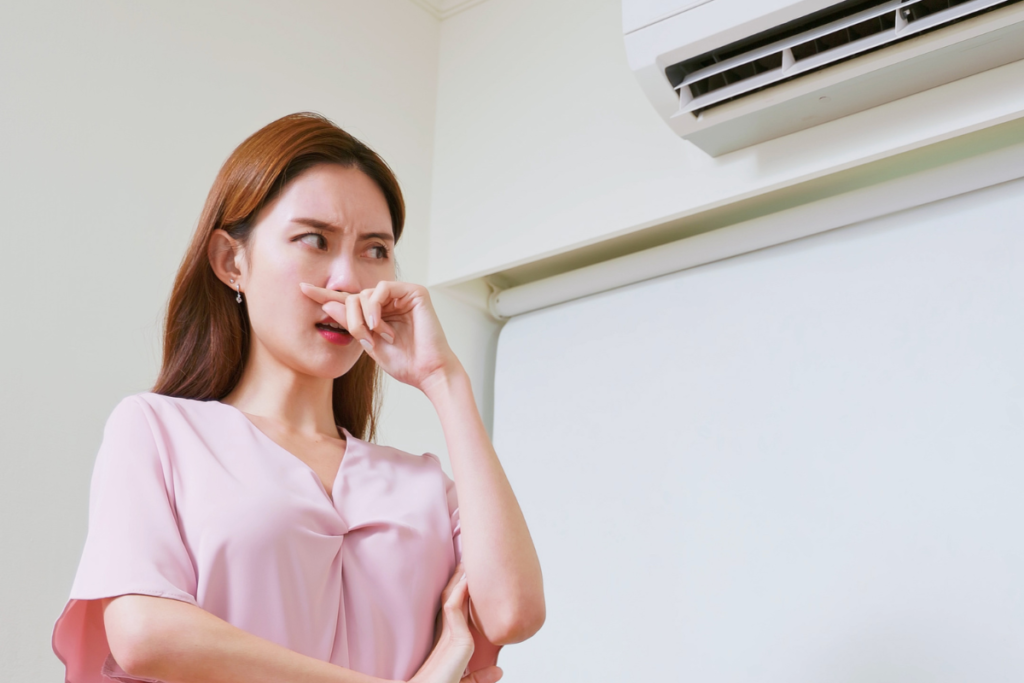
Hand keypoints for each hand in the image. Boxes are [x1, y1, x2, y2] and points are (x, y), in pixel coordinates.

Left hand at [299, 281, 462, 391]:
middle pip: (354, 297)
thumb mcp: (368, 343)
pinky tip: (381, 326)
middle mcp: (390, 301)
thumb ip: (350, 324)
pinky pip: (382, 288)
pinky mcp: (415, 292)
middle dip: (352, 318)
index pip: (349, 301)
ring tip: (377, 336)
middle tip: (364, 338)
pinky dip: (376, 307)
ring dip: (365, 317)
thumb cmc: (404, 363)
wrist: (428, 372)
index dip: (326, 295)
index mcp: (379, 313)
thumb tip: (327, 305)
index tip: (302, 289)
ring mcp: (403, 294)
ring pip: (365, 293)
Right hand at [410, 565, 502, 682]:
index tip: (468, 580)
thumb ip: (480, 677)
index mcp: (448, 644)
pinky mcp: (455, 639)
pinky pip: (454, 607)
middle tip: (467, 561)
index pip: (455, 611)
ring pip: (451, 598)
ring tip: (467, 561)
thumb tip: (499, 670)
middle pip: (451, 599)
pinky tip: (468, 578)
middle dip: (459, 581)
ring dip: (460, 580)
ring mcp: (448, 635)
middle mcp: (446, 636)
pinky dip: (460, 591)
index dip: (461, 594)